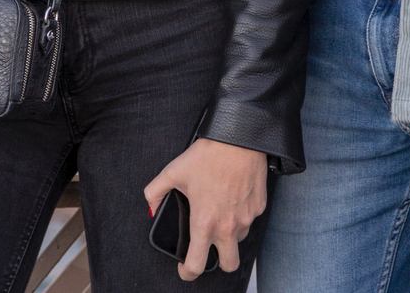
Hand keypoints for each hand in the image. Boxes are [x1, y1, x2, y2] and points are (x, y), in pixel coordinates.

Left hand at [142, 138, 267, 280]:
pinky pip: (250, 219)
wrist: (240, 138)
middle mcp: (227, 226)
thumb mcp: (174, 171)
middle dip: (218, 262)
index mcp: (204, 222)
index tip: (185, 268)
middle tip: (209, 247)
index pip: (196, 265)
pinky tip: (234, 197)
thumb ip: (155, 192)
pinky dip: (241, 215)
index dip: (188, 272)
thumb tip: (150, 207)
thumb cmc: (208, 155)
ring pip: (240, 240)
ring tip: (221, 213)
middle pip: (229, 265)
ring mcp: (246, 218)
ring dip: (231, 235)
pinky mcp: (259, 207)